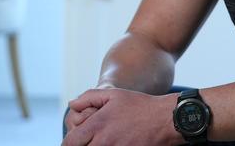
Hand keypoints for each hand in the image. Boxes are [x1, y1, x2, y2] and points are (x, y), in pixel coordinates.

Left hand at [61, 88, 181, 145]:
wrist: (165, 119)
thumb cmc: (140, 106)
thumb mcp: (114, 94)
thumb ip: (89, 97)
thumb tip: (72, 105)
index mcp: (98, 125)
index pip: (70, 142)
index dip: (69, 142)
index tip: (75, 140)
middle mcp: (104, 141)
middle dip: (83, 145)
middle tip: (89, 140)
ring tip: (105, 140)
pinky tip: (116, 143)